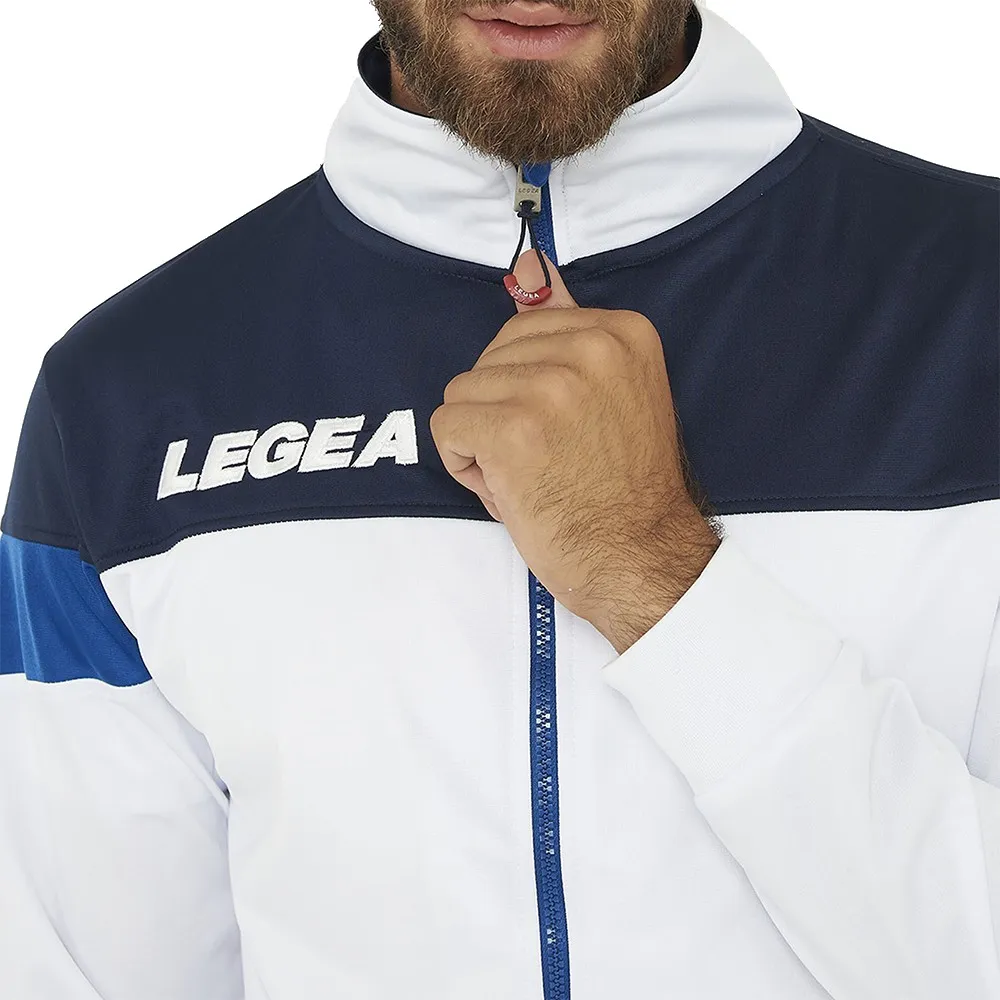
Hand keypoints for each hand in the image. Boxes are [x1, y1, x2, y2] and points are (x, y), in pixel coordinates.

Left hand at [430, 249, 720, 652]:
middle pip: (490, 359)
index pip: (525, 331)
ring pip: (463, 393)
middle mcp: (590, 348)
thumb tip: (531, 260)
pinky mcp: (512, 429)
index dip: (526, 386)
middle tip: (546, 455)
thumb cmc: (623, 487)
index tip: (564, 427)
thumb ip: (570, 328)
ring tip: (529, 473)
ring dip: (481, 439)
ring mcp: (550, 387)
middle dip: (500, 409)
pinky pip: (447, 427)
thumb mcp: (612, 392)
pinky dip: (463, 462)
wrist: (640, 558)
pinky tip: (506, 486)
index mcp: (621, 331)